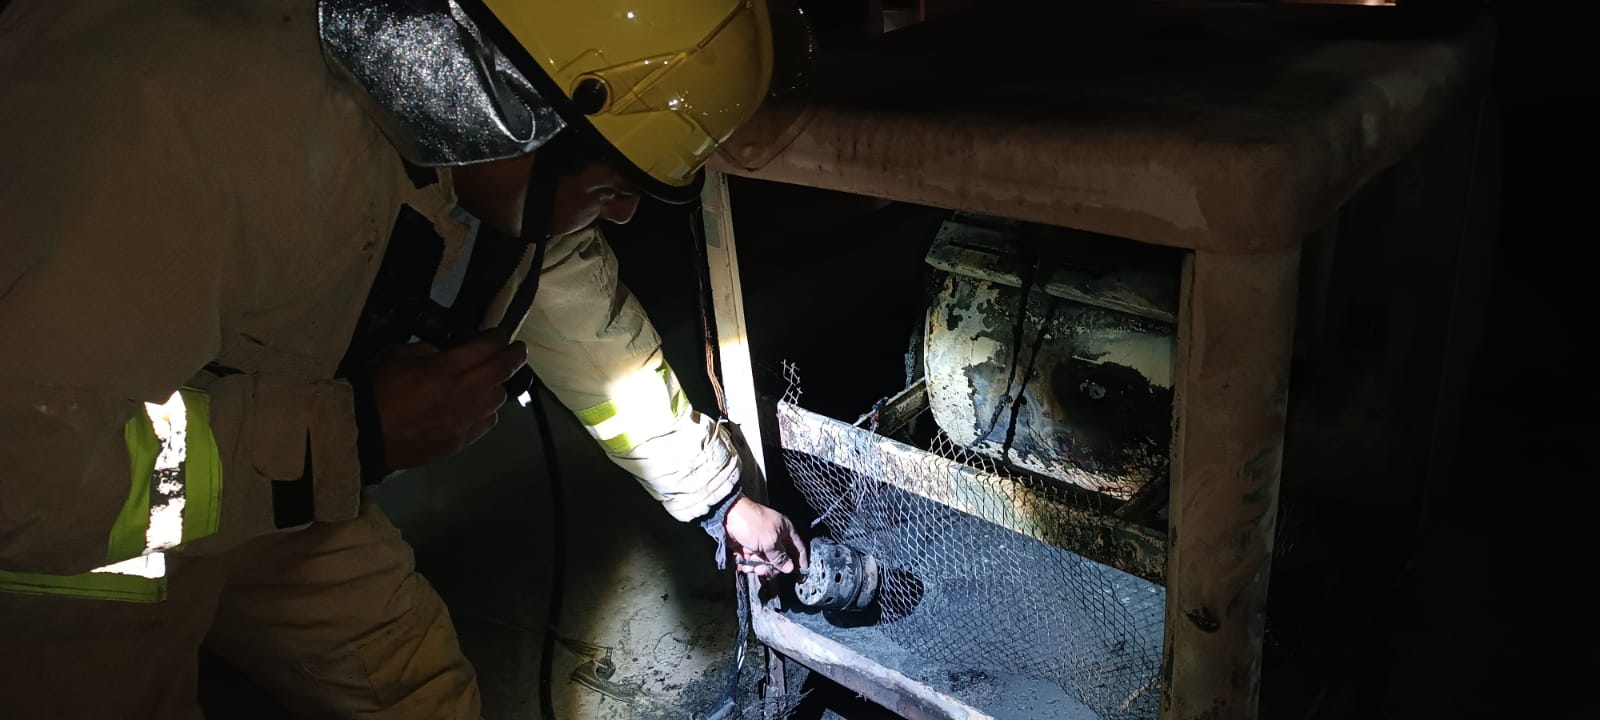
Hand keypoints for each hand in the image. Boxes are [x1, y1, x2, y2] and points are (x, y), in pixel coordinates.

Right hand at [369, 329, 527, 470]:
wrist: (365, 435)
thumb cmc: (377, 391)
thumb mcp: (399, 355)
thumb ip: (430, 351)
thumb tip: (449, 353)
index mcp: (446, 369)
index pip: (487, 347)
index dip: (498, 337)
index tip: (501, 334)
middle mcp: (464, 393)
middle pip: (502, 370)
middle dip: (514, 356)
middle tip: (518, 349)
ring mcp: (466, 419)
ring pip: (499, 397)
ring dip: (499, 384)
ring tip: (492, 379)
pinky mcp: (462, 440)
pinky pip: (488, 421)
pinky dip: (488, 410)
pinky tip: (479, 406)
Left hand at [724, 496, 807, 577]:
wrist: (727, 517)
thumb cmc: (751, 523)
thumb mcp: (769, 542)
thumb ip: (780, 557)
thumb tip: (789, 568)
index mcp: (785, 530)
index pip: (799, 548)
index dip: (801, 561)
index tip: (801, 574)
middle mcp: (775, 537)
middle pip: (781, 560)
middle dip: (772, 568)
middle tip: (764, 570)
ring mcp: (761, 543)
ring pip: (765, 563)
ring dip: (758, 567)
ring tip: (751, 565)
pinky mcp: (749, 548)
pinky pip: (752, 562)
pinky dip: (748, 565)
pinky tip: (743, 564)